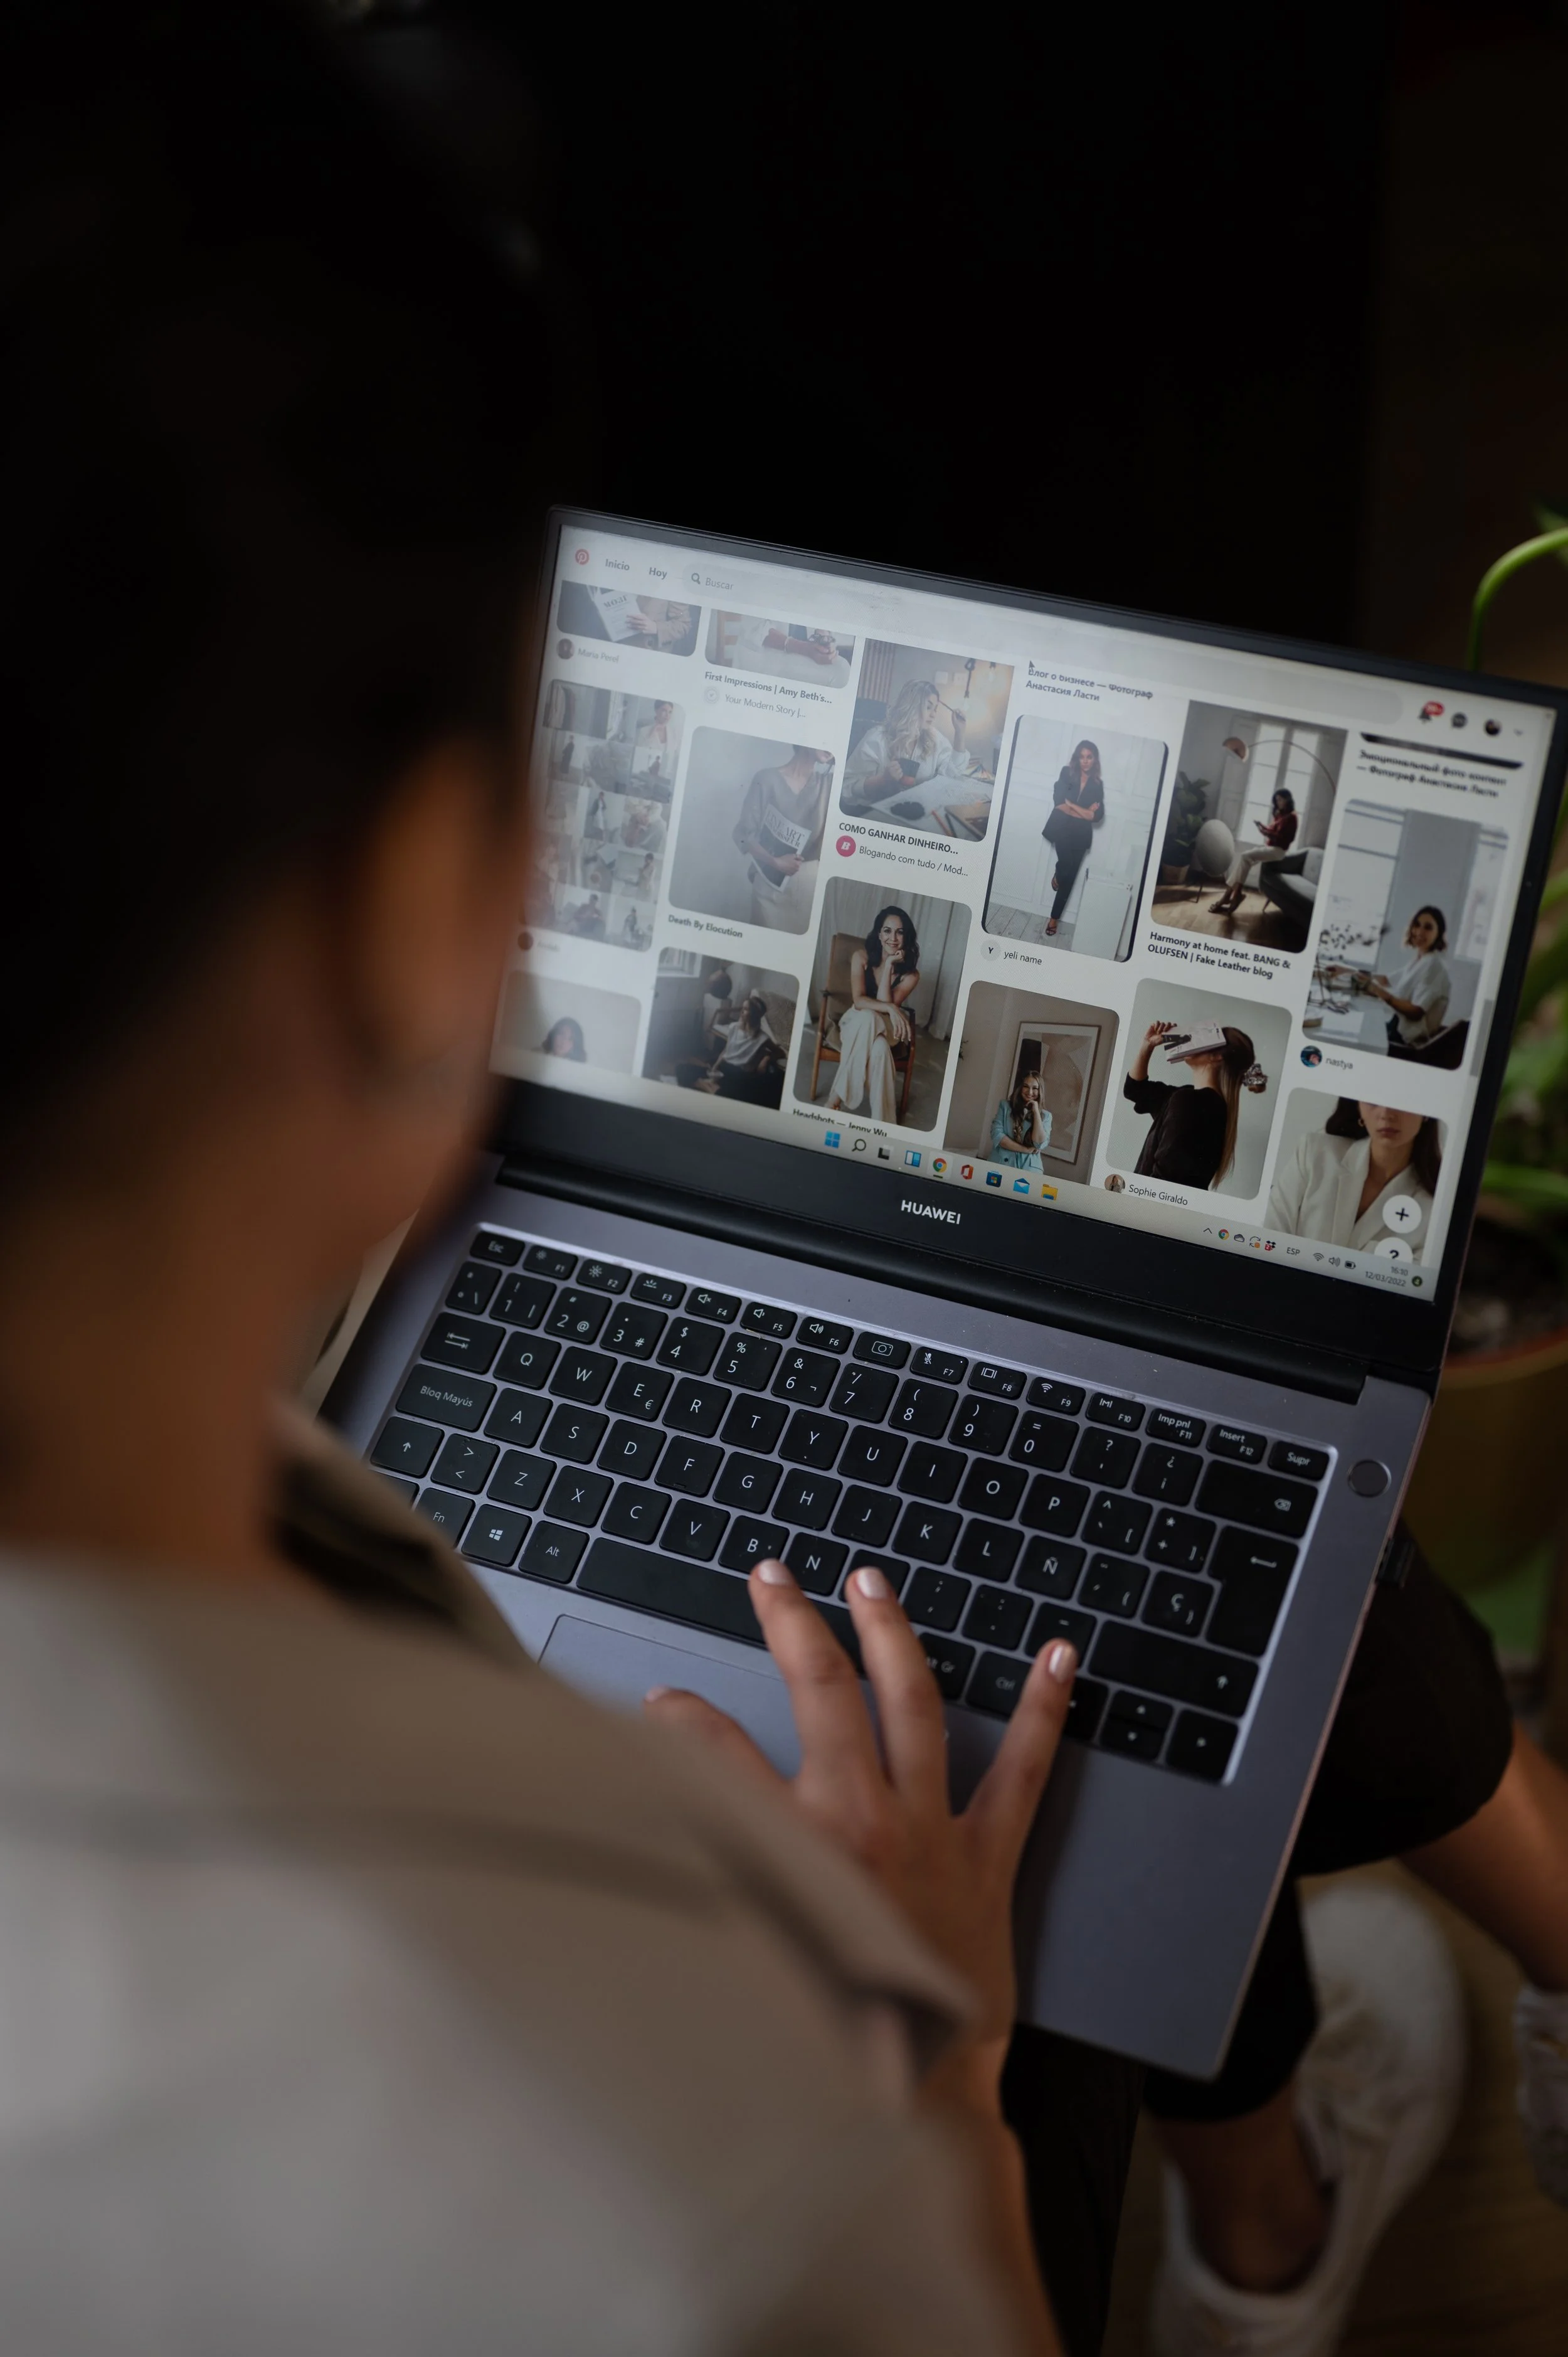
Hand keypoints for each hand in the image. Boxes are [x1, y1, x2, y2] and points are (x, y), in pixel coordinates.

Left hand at [624, 611, 656, 634]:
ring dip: (632, 626)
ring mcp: (644, 627)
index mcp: (644, 618)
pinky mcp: (644, 631)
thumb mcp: (646, 617)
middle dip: (631, 621)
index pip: (637, 616)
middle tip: (626, 620)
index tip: (627, 615)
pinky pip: (638, 630)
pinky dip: (634, 629)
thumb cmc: (649, 621)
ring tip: (627, 625)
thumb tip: (634, 614)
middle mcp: (644, 622)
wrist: (655, 628)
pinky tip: (631, 628)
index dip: (632, 615)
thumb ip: (640, 616)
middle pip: (636, 621)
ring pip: (637, 626)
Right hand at [645, 1560, 1076, 2068]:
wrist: (914, 2098)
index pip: (717, 1754)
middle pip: (822, 1693)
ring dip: (891, 1634)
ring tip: (873, 1582)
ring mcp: (932, 1830)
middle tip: (772, 1578)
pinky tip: (1061, 1656)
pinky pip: (1025, 1769)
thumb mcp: (743, 1948)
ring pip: (914, 1703)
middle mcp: (863, 1821)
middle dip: (793, 1623)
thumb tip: (663, 1830)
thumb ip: (706, 1873)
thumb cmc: (826, 2036)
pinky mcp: (988, 1857)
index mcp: (792, 1847)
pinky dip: (1045, 1708)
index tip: (663, 1704)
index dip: (683, 1721)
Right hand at [775, 853, 802, 874]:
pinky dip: (790, 870)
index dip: (797, 859)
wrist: (777, 864)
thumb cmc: (784, 859)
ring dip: (793, 867)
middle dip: (795, 863)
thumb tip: (803, 859)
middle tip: (789, 861)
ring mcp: (793, 872)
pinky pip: (792, 872)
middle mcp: (796, 869)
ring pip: (795, 869)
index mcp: (798, 864)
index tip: (793, 858)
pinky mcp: (789, 874)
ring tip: (788, 864)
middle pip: (798, 866)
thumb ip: (798, 857)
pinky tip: (787, 867)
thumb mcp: (792, 855)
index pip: (800, 861)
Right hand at [806, 639, 834, 662]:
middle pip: (831, 661)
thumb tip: (827, 650)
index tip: (835, 649)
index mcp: (818, 657)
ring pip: (831, 662)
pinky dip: (832, 658)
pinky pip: (829, 662)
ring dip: (834, 657)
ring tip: (834, 651)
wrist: (806, 649)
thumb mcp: (815, 645)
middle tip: (836, 651)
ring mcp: (821, 662)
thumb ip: (821, 648)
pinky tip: (832, 653)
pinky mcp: (821, 662)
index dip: (833, 654)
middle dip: (835, 656)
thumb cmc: (811, 646)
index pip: (829, 658)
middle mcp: (820, 661)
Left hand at [949, 708, 967, 744]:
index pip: (955, 711)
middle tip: (960, 714)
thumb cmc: (956, 726)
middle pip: (959, 711)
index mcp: (954, 716)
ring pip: (962, 713)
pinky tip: (964, 719)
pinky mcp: (964, 718)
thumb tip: (953, 711)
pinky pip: (964, 715)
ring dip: (962, 714)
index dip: (956, 710)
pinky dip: (964, 716)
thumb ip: (953, 716)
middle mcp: (957, 716)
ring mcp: (961, 717)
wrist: (960, 730)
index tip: (957, 711)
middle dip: (960, 711)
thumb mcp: (954, 720)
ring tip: (962, 717)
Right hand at [1141, 1019, 1171, 1053]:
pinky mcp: (1155, 1025)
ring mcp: (1159, 1026)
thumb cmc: (1157, 1041)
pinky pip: (1157, 1022)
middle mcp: (1164, 1028)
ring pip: (1162, 1023)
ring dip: (1160, 1028)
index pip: (1173, 1026)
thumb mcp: (1163, 1040)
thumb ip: (1168, 1037)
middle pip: (1168, 1023)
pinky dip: (1156, 1025)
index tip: (1174, 1026)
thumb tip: (1172, 1036)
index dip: (1174, 1025)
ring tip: (1158, 1033)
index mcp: (1168, 1031)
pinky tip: (1155, 1029)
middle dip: (1167, 1026)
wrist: (1149, 1041)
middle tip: (1164, 1030)